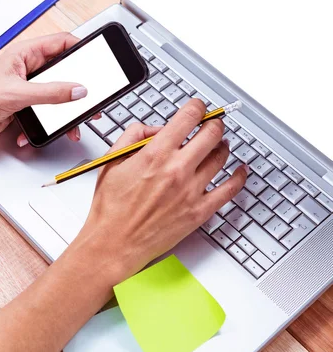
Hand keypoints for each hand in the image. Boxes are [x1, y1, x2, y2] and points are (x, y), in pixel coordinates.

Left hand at [0, 33, 91, 145]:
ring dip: (65, 111)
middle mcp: (28, 68)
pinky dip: (47, 123)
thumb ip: (51, 92)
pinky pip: (47, 112)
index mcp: (25, 54)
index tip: (96, 59)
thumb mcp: (17, 94)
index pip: (61, 43)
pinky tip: (36, 130)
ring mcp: (28, 87)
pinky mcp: (26, 105)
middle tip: (90, 98)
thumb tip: (77, 89)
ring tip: (73, 122)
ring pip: (58, 94)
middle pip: (64, 71)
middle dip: (78, 88)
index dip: (81, 48)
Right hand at [76, 99, 247, 283]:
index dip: (197, 107)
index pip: (188, 117)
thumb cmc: (110, 208)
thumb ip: (133, 135)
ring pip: (221, 157)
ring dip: (222, 146)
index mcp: (155, 154)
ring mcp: (191, 191)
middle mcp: (177, 169)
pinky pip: (229, 190)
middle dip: (213, 124)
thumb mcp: (112, 160)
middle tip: (211, 124)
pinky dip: (239, 177)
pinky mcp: (199, 212)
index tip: (198, 108)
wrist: (113, 244)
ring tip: (219, 144)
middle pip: (211, 133)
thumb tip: (155, 128)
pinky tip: (240, 170)